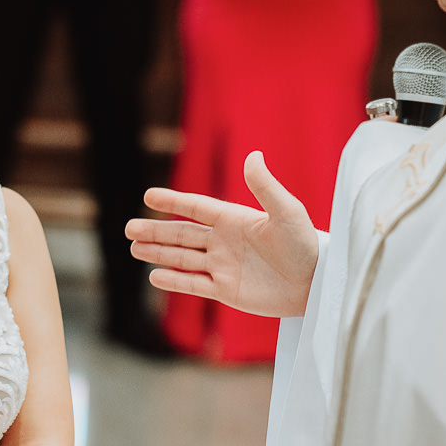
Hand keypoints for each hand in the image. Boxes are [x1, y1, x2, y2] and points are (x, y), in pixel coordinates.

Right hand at [125, 151, 318, 317]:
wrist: (317, 284)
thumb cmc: (306, 245)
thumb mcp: (288, 212)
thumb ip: (266, 187)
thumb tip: (253, 155)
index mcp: (235, 220)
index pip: (196, 208)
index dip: (173, 201)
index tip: (149, 196)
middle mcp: (224, 242)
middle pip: (182, 234)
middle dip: (155, 231)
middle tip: (128, 228)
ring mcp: (223, 266)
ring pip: (182, 258)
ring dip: (158, 253)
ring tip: (134, 247)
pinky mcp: (226, 290)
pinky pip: (194, 284)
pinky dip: (174, 281)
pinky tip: (154, 276)